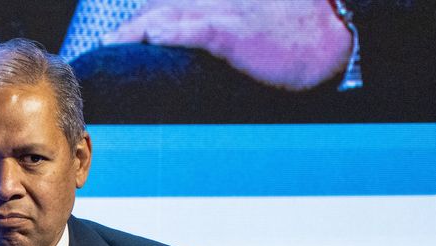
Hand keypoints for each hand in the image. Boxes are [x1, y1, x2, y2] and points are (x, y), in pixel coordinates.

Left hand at [102, 0, 352, 90]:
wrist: (331, 34)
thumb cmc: (294, 35)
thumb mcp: (253, 28)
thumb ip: (219, 35)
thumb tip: (196, 50)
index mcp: (218, 6)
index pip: (168, 9)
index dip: (142, 22)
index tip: (119, 40)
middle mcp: (216, 5)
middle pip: (161, 10)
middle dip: (130, 28)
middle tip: (104, 46)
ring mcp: (226, 16)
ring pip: (172, 15)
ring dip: (138, 29)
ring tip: (112, 43)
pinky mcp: (237, 33)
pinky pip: (201, 28)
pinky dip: (176, 30)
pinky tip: (155, 34)